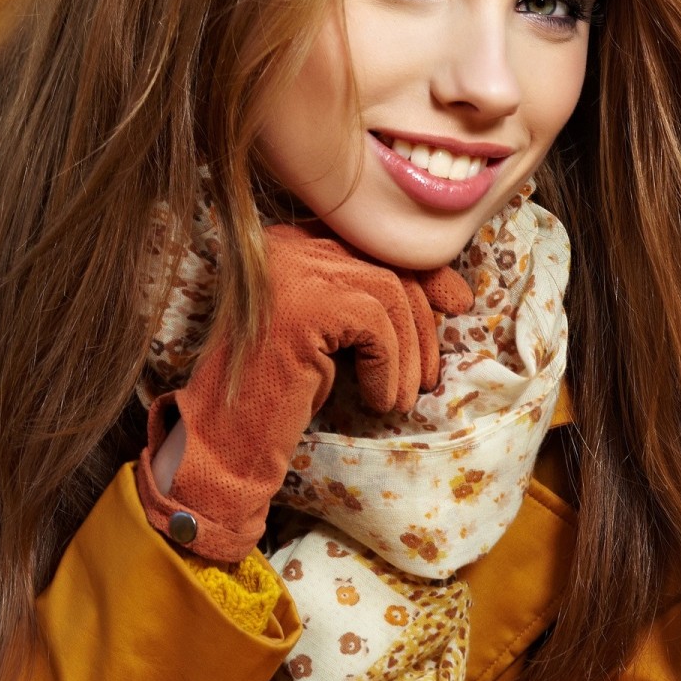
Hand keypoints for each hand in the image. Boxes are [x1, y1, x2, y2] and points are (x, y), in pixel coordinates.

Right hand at [135, 225, 474, 560]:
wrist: (224, 439)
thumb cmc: (282, 390)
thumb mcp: (335, 333)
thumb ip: (370, 298)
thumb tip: (450, 289)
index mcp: (289, 240)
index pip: (374, 241)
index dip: (423, 273)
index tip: (456, 304)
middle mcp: (285, 243)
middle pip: (387, 264)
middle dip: (423, 319)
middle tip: (432, 372)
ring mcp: (291, 269)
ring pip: (389, 294)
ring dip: (410, 354)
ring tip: (402, 397)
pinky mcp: (303, 304)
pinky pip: (377, 327)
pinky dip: (390, 367)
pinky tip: (378, 399)